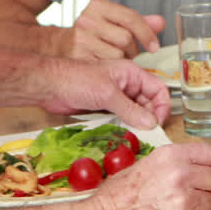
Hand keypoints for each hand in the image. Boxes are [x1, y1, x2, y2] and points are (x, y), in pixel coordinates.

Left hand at [41, 60, 169, 128]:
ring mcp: (116, 96)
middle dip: (149, 117)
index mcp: (132, 74)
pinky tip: (121, 133)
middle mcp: (127, 85)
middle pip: (148, 102)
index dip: (162, 106)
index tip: (158, 122)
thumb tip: (151, 124)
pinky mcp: (105, 107)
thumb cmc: (77, 80)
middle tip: (145, 132)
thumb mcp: (108, 94)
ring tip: (133, 134)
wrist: (48, 86)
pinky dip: (123, 126)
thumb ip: (130, 109)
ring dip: (136, 123)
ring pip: (135, 112)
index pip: (158, 89)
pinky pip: (121, 117)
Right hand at [69, 0, 163, 59]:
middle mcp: (88, 20)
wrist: (58, 45)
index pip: (131, 18)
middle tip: (128, 52)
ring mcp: (81, 39)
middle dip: (133, 49)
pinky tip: (107, 64)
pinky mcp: (78, 56)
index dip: (147, 33)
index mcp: (98, 7)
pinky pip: (107, 66)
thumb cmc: (91, 33)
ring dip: (123, 60)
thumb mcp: (113, 21)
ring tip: (115, 57)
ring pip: (118, 54)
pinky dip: (113, 68)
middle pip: (126, 38)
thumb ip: (138, 22)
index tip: (154, 46)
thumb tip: (160, 22)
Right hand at [79, 142, 210, 209]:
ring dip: (196, 207)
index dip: (207, 165)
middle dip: (203, 187)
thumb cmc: (115, 198)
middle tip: (187, 194)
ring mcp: (183, 201)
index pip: (209, 154)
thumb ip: (172, 164)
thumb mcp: (143, 166)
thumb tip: (193, 166)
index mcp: (170, 157)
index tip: (203, 171)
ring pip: (209, 202)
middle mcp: (180, 176)